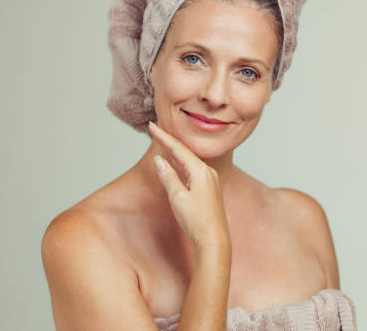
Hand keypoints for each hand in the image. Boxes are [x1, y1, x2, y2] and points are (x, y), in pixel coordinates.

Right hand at [148, 121, 230, 251]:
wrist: (214, 240)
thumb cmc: (197, 220)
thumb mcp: (177, 197)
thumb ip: (168, 176)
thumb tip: (160, 160)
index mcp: (201, 171)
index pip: (178, 148)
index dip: (163, 136)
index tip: (152, 125)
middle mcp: (208, 172)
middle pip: (185, 151)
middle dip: (169, 140)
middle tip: (155, 129)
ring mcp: (210, 180)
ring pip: (189, 160)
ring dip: (175, 151)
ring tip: (162, 141)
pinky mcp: (209, 189)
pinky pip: (193, 170)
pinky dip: (182, 163)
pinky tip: (176, 162)